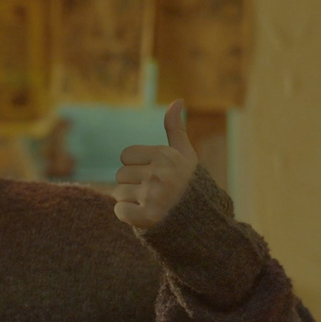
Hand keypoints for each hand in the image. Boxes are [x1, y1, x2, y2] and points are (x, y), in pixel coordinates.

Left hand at [113, 100, 198, 228]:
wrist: (202, 221)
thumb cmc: (190, 185)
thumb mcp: (185, 154)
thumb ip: (176, 128)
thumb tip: (177, 100)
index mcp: (165, 156)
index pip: (125, 156)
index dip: (135, 166)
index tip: (152, 174)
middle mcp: (159, 174)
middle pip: (120, 175)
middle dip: (132, 184)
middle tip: (153, 192)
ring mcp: (153, 196)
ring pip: (118, 194)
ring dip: (130, 200)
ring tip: (151, 203)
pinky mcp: (148, 217)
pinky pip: (120, 211)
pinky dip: (128, 216)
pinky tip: (146, 216)